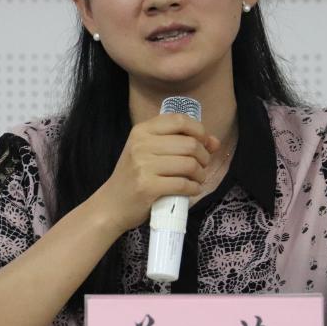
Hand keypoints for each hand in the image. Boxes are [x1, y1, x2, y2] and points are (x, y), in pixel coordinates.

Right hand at [90, 114, 220, 234]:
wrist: (111, 205)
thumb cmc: (134, 177)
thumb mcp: (150, 152)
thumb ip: (180, 143)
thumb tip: (214, 141)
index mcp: (141, 131)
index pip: (180, 121)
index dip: (199, 131)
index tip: (204, 144)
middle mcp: (141, 145)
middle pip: (190, 144)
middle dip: (204, 157)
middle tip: (202, 167)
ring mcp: (143, 166)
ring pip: (189, 164)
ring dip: (201, 174)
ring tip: (197, 179)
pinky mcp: (148, 187)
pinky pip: (183, 184)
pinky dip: (194, 188)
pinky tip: (192, 190)